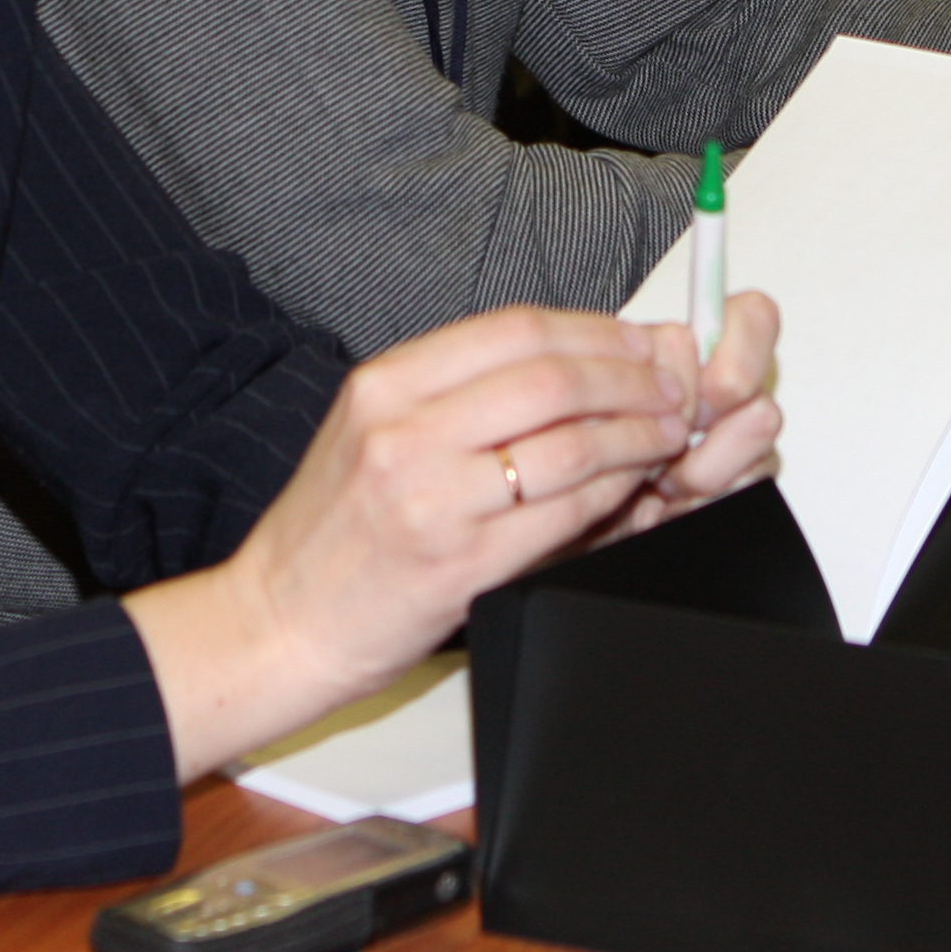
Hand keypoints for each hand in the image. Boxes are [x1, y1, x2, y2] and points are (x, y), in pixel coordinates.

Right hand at [124, 305, 775, 778]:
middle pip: (551, 377)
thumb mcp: (374, 429)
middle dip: (629, 377)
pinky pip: (563, 513)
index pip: (512, 330)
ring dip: (636, 433)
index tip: (635, 340)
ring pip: (569, 443)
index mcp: (384, 385)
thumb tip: (567, 358)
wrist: (282, 622)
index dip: (592, 330)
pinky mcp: (462, 563)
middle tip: (668, 384)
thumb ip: (458, 392)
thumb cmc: (332, 531)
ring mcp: (433, 498)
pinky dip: (614, 492)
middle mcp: (404, 432)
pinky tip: (633, 485)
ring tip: (666, 432)